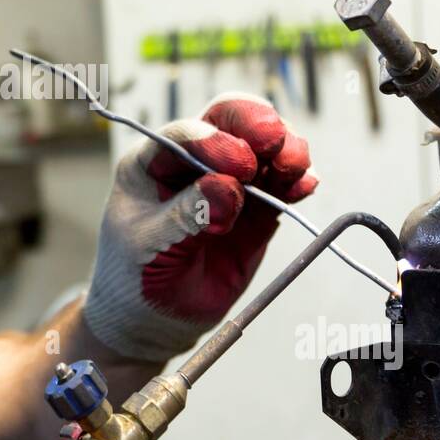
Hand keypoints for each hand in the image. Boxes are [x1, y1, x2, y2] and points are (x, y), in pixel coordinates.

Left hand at [83, 93, 316, 362]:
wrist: (153, 318)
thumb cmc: (134, 275)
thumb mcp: (147, 245)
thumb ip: (186, 215)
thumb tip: (228, 189)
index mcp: (153, 161)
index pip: (186, 134)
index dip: (214, 141)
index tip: (238, 162)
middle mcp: (194, 161)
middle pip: (229, 121)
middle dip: (255, 123)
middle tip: (274, 140)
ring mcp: (229, 182)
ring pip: (263, 148)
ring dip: (285, 149)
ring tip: (294, 167)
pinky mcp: (257, 209)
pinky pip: (282, 186)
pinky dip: (297, 181)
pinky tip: (306, 185)